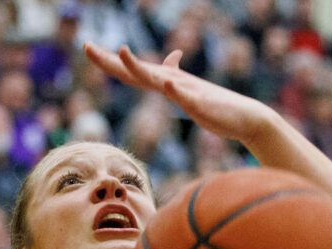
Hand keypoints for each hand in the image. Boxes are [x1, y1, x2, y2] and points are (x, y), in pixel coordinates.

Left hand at [84, 44, 276, 146]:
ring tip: (122, 51)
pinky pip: (187, 98)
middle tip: (86, 46)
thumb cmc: (216, 107)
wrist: (245, 117)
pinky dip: (176, 89)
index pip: (131, 71)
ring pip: (158, 79)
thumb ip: (176, 76)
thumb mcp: (189, 92)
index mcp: (166, 81)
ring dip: (139, 66)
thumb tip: (171, 58)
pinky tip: (167, 83)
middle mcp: (172, 83)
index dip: (109, 61)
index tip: (88, 47)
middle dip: (111, 60)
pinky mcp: (201, 104)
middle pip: (135, 71)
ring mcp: (186, 92)